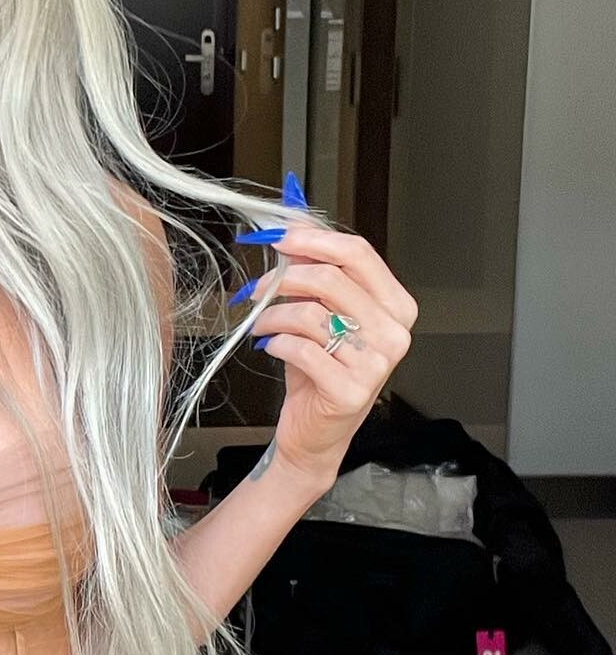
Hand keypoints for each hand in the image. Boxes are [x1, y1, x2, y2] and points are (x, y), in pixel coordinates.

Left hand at [244, 223, 417, 490]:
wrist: (315, 431)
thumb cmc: (318, 371)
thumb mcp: (317, 312)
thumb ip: (312, 267)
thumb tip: (292, 222)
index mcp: (395, 306)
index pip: (358, 254)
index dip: (314, 240)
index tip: (279, 237)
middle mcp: (394, 333)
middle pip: (331, 279)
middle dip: (284, 278)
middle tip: (258, 288)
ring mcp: (376, 363)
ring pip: (311, 314)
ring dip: (273, 315)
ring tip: (262, 324)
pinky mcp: (351, 390)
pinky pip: (302, 349)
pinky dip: (276, 343)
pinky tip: (271, 347)